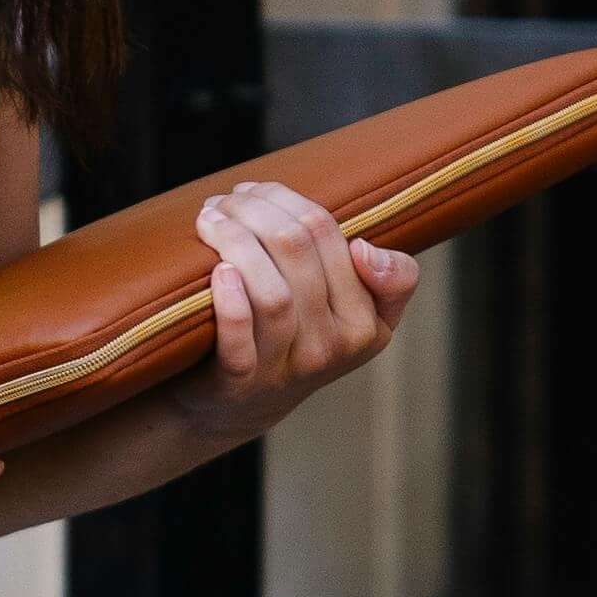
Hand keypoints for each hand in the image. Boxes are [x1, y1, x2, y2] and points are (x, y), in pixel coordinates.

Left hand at [164, 183, 416, 447]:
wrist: (240, 405)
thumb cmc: (297, 340)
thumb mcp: (357, 316)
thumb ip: (387, 279)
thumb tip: (364, 247)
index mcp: (367, 322)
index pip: (333, 238)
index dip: (293, 203)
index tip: (261, 191)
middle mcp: (334, 346)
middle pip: (296, 251)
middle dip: (255, 210)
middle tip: (225, 199)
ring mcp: (288, 367)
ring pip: (272, 292)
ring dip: (235, 242)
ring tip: (209, 218)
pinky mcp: (241, 382)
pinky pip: (240, 340)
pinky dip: (230, 303)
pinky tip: (217, 271)